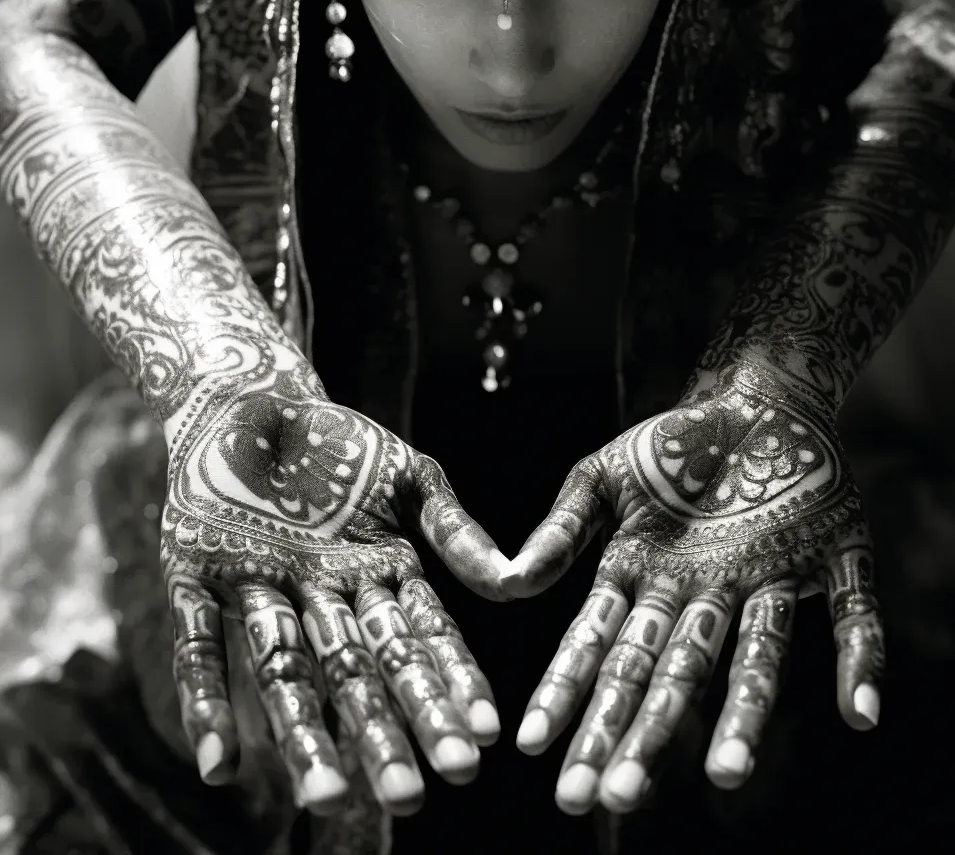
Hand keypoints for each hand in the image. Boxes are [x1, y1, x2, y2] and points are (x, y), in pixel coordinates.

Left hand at [160, 348, 509, 816]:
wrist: (257, 401)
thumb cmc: (344, 441)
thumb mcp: (411, 477)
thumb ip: (455, 530)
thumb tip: (515, 582)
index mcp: (379, 574)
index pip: (419, 640)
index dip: (447, 689)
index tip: (480, 742)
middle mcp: (324, 597)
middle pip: (358, 671)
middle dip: (386, 732)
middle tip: (413, 795)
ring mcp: (261, 591)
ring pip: (286, 671)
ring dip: (306, 735)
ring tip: (327, 797)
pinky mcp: (196, 579)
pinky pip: (201, 646)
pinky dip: (209, 702)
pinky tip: (219, 765)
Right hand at [501, 362, 883, 813]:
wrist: (748, 399)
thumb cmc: (669, 443)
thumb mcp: (600, 476)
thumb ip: (561, 529)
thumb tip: (510, 583)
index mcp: (642, 578)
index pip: (600, 649)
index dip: (567, 695)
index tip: (533, 749)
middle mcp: (701, 595)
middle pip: (666, 671)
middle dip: (637, 732)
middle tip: (610, 797)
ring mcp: (765, 581)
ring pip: (754, 659)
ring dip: (741, 715)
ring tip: (726, 774)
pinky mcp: (831, 560)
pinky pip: (849, 617)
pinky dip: (857, 662)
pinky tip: (861, 715)